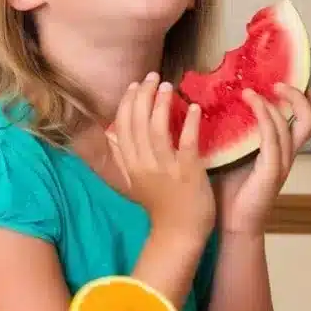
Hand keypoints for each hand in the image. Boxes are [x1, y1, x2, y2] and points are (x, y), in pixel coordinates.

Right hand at [105, 73, 217, 241]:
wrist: (180, 233)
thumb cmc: (162, 205)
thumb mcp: (136, 181)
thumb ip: (128, 157)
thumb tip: (118, 134)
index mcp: (130, 164)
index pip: (121, 126)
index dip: (127, 102)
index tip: (135, 85)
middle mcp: (143, 164)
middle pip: (136, 122)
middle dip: (143, 95)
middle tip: (153, 76)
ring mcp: (165, 169)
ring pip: (156, 129)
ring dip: (161, 103)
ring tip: (168, 86)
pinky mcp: (187, 173)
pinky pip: (186, 142)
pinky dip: (189, 122)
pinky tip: (193, 107)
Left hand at [215, 82, 310, 234]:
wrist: (230, 225)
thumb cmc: (228, 192)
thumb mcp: (231, 156)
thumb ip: (232, 135)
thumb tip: (215, 107)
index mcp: (280, 152)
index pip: (304, 122)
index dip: (305, 100)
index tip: (293, 80)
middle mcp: (286, 156)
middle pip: (309, 121)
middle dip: (298, 97)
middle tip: (277, 82)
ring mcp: (281, 163)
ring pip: (289, 125)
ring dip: (273, 103)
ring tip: (251, 90)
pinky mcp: (272, 170)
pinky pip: (272, 136)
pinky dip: (263, 115)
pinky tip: (249, 102)